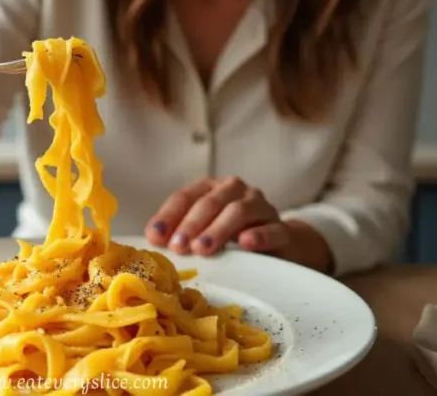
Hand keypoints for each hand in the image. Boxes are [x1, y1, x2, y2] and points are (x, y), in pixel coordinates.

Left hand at [144, 177, 333, 271]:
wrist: (280, 245)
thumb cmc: (232, 238)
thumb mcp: (204, 232)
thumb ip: (181, 233)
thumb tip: (154, 243)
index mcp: (210, 188)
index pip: (185, 197)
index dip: (168, 216)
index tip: (155, 237)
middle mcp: (234, 190)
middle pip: (209, 202)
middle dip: (190, 225)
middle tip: (179, 247)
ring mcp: (260, 206)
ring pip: (238, 211)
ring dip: (218, 230)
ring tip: (202, 249)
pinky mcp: (282, 228)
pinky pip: (272, 229)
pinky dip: (259, 235)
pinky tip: (246, 243)